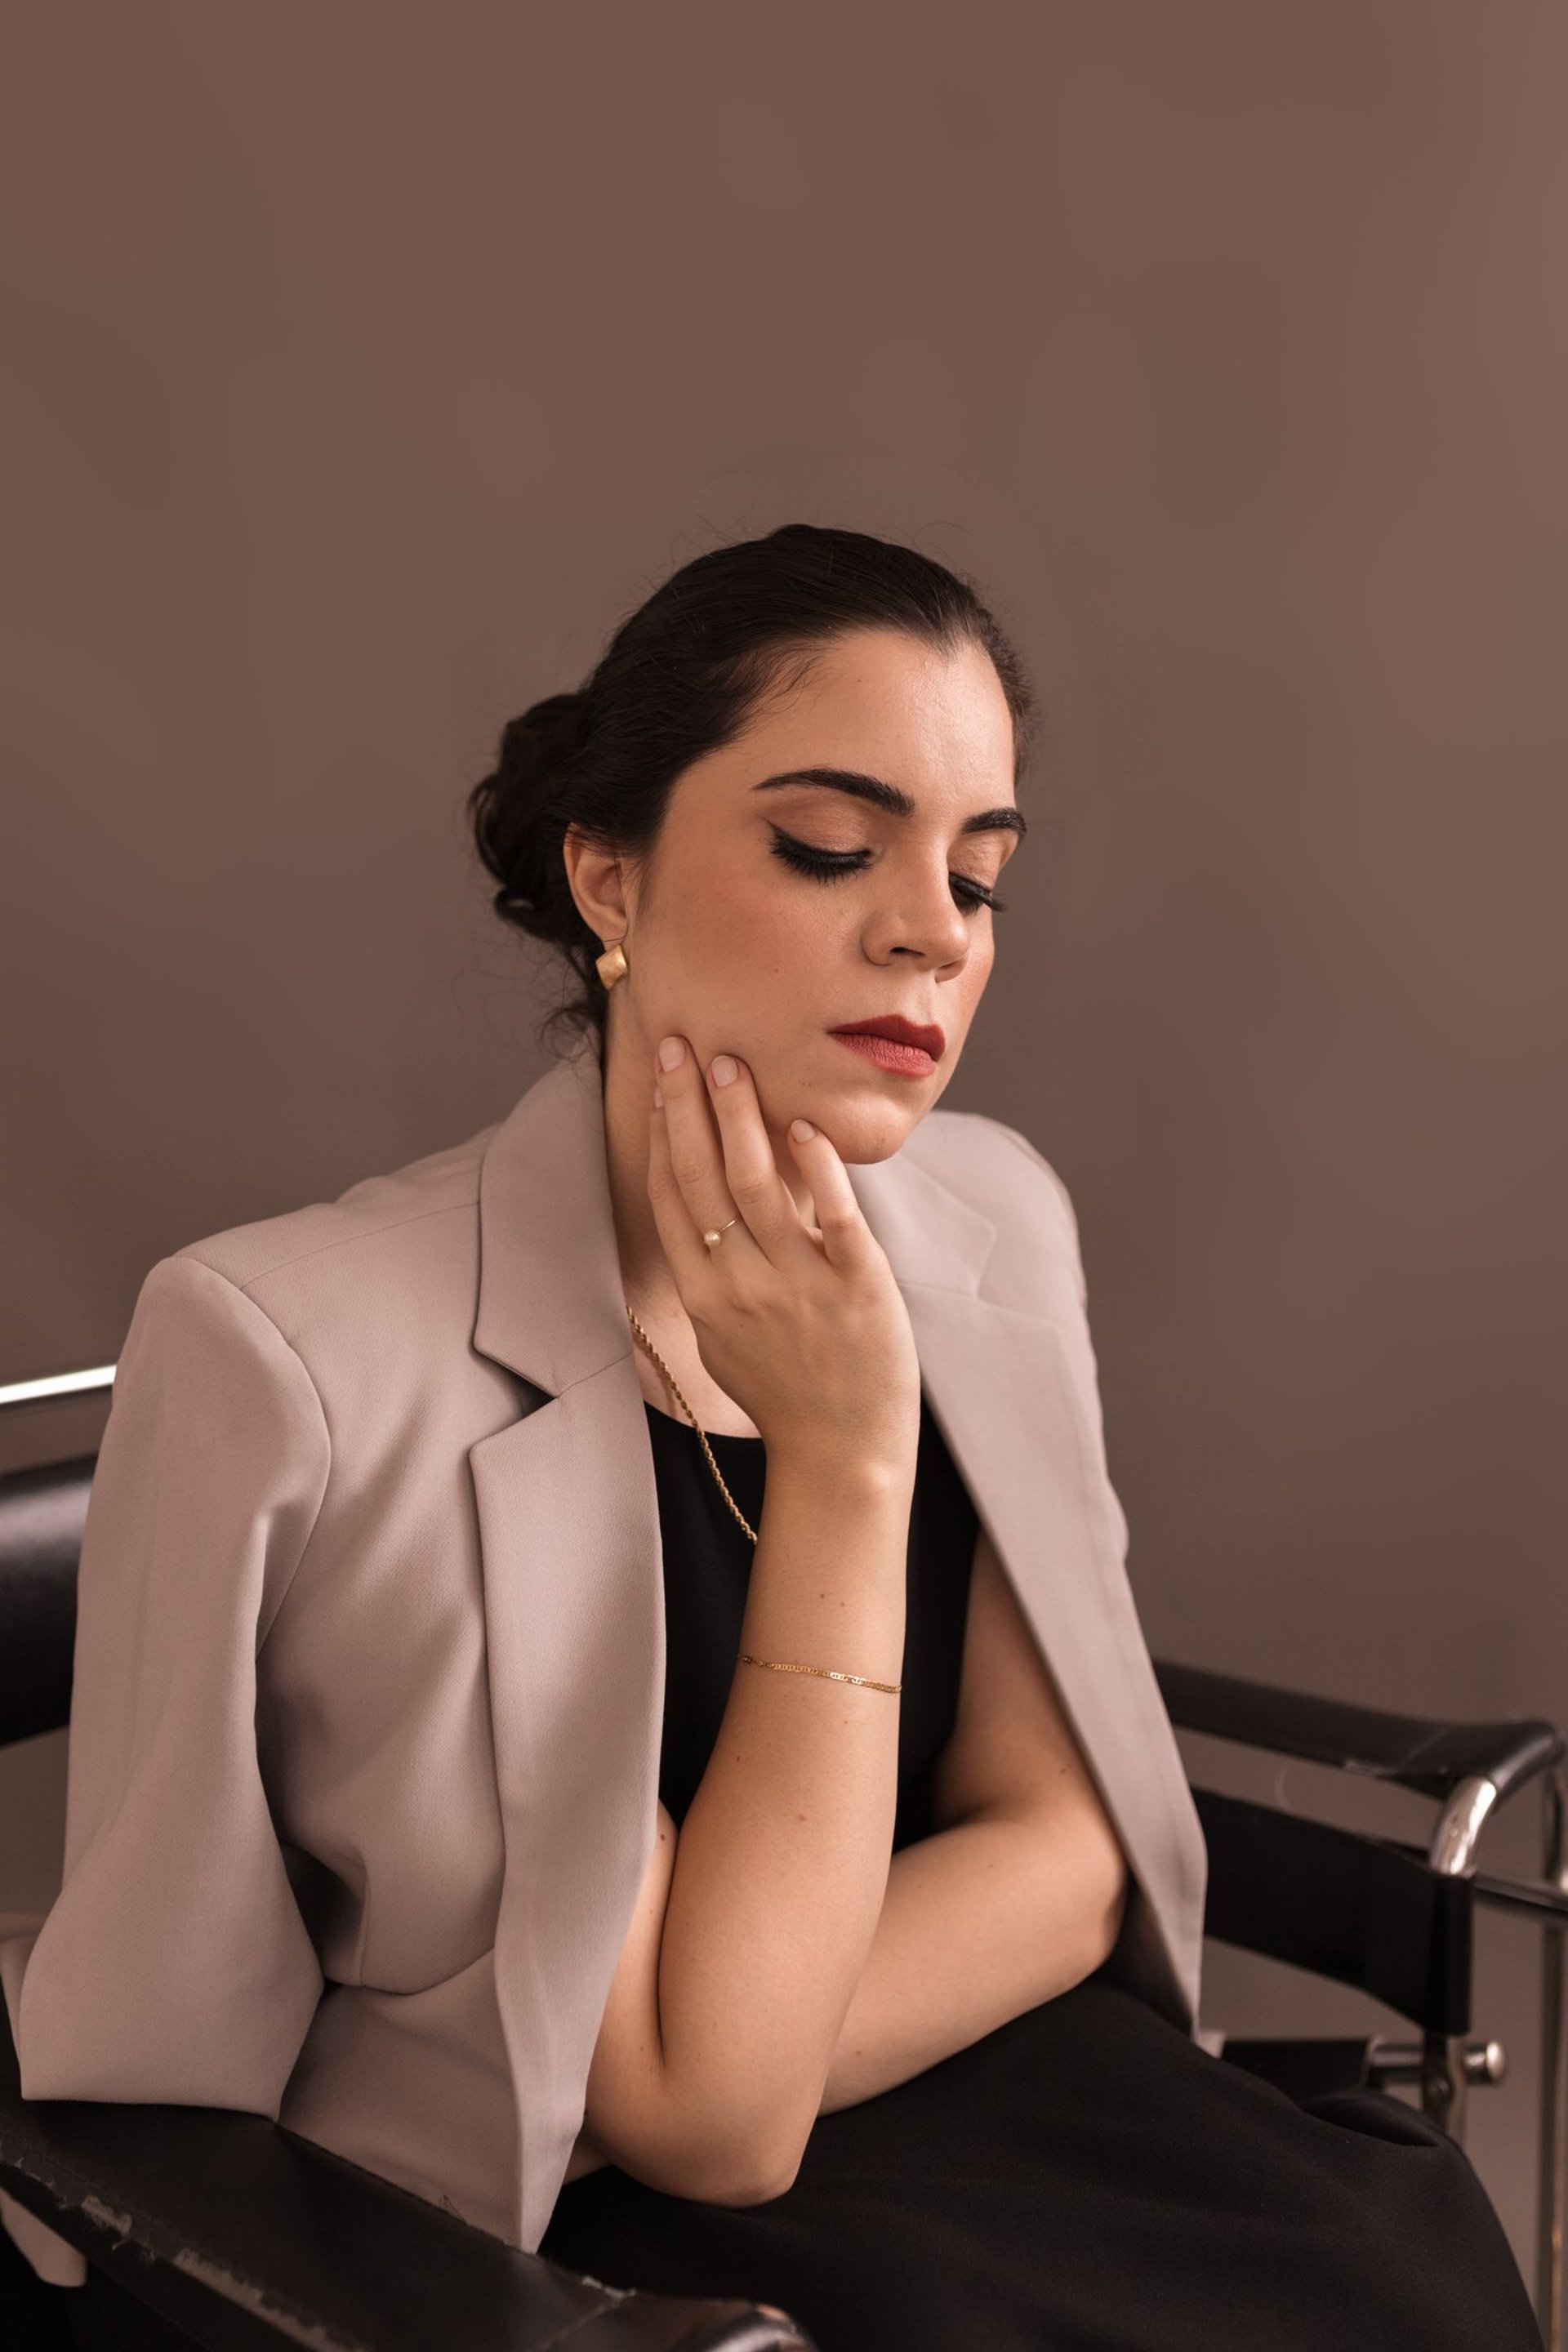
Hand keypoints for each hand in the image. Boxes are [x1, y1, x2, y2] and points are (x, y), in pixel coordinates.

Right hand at [646, 1036, 920, 1467]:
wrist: (843, 1450)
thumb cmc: (784, 1391)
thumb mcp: (724, 1336)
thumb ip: (710, 1273)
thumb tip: (697, 1210)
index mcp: (703, 1294)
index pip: (671, 1196)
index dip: (663, 1132)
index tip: (662, 1080)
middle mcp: (739, 1285)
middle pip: (700, 1178)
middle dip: (687, 1105)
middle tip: (681, 1044)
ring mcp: (795, 1285)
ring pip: (754, 1185)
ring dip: (739, 1118)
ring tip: (733, 1065)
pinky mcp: (854, 1286)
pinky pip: (832, 1215)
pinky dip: (815, 1167)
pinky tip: (804, 1126)